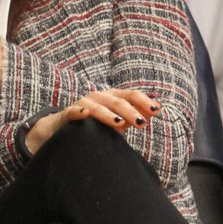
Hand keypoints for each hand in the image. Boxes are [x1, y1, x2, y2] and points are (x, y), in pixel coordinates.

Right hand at [26, 89, 162, 153]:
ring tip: (120, 123)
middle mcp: (99, 97)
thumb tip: (156, 109)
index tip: (156, 110)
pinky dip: (80, 111)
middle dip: (130, 111)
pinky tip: (85, 113)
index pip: (131, 95)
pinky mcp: (69, 113)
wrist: (65, 128)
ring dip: (109, 114)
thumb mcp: (118, 120)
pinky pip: (74, 111)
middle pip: (117, 101)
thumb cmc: (97, 125)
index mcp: (113, 97)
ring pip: (98, 106)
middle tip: (141, 123)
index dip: (143, 101)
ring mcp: (83, 103)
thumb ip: (135, 116)